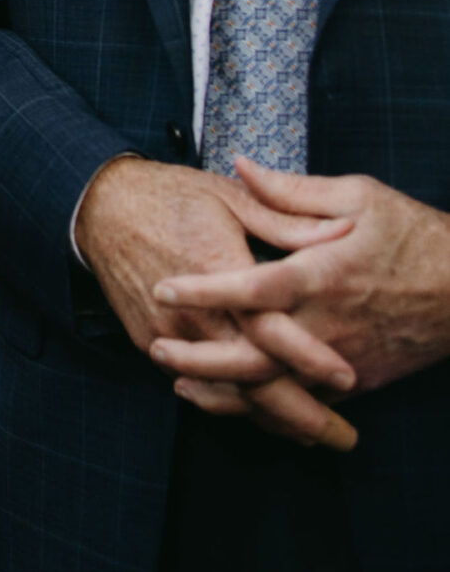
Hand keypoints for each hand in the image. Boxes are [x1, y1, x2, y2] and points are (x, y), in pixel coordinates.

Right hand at [77, 154, 354, 443]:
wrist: (101, 206)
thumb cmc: (172, 196)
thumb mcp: (231, 198)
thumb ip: (286, 222)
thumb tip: (341, 234)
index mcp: (217, 269)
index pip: (268, 327)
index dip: (308, 356)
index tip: (348, 378)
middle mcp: (192, 312)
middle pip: (250, 377)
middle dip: (300, 414)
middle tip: (344, 438)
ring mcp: (168, 333)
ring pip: (225, 390)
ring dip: (270, 419)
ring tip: (313, 435)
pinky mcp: (151, 342)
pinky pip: (197, 384)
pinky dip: (233, 404)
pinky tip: (263, 414)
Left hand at [154, 161, 449, 397]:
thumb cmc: (415, 236)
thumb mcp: (359, 195)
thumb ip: (292, 189)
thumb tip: (240, 164)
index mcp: (324, 274)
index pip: (254, 287)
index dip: (207, 290)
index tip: (164, 284)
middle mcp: (328, 325)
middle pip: (254, 353)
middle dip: (200, 356)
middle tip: (156, 343)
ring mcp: (342, 360)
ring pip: (273, 389)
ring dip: (223, 390)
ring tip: (177, 380)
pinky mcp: (355, 382)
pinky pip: (301, 402)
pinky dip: (262, 407)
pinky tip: (230, 401)